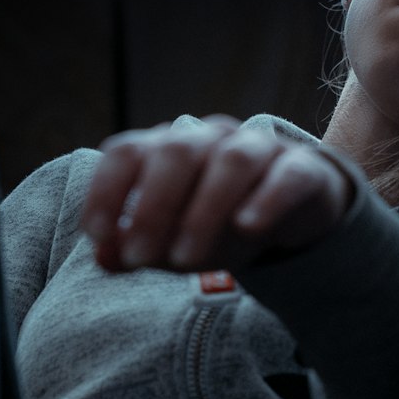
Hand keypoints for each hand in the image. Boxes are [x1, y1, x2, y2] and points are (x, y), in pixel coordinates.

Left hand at [81, 115, 354, 272]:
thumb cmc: (220, 222)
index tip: (96, 233)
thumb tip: (103, 257)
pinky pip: (286, 176)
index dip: (107, 189)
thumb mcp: (172, 241)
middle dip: (153, 209)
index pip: (129, 152)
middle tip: (140, 258)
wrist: (294, 213)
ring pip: (230, 162)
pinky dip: (266, 200)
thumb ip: (134, 248)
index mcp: (170, 147)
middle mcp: (211, 138)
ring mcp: (259, 148)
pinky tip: (248, 227)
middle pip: (176, 153)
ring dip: (203, 212)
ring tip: (186, 260)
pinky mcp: (302, 169)